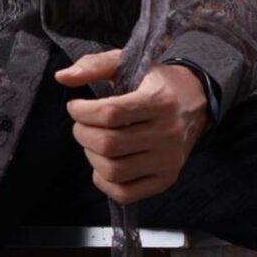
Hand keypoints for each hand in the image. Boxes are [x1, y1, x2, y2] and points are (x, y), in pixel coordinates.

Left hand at [55, 49, 209, 204]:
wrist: (195, 101)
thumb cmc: (155, 81)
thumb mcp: (128, 63)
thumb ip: (94, 66)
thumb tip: (61, 77)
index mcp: (159, 100)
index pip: (110, 114)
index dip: (83, 111)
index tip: (75, 106)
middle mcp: (167, 133)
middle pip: (109, 144)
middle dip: (82, 133)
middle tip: (81, 124)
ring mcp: (168, 160)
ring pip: (114, 171)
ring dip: (91, 156)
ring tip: (92, 141)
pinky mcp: (166, 179)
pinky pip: (126, 193)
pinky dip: (104, 182)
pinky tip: (103, 163)